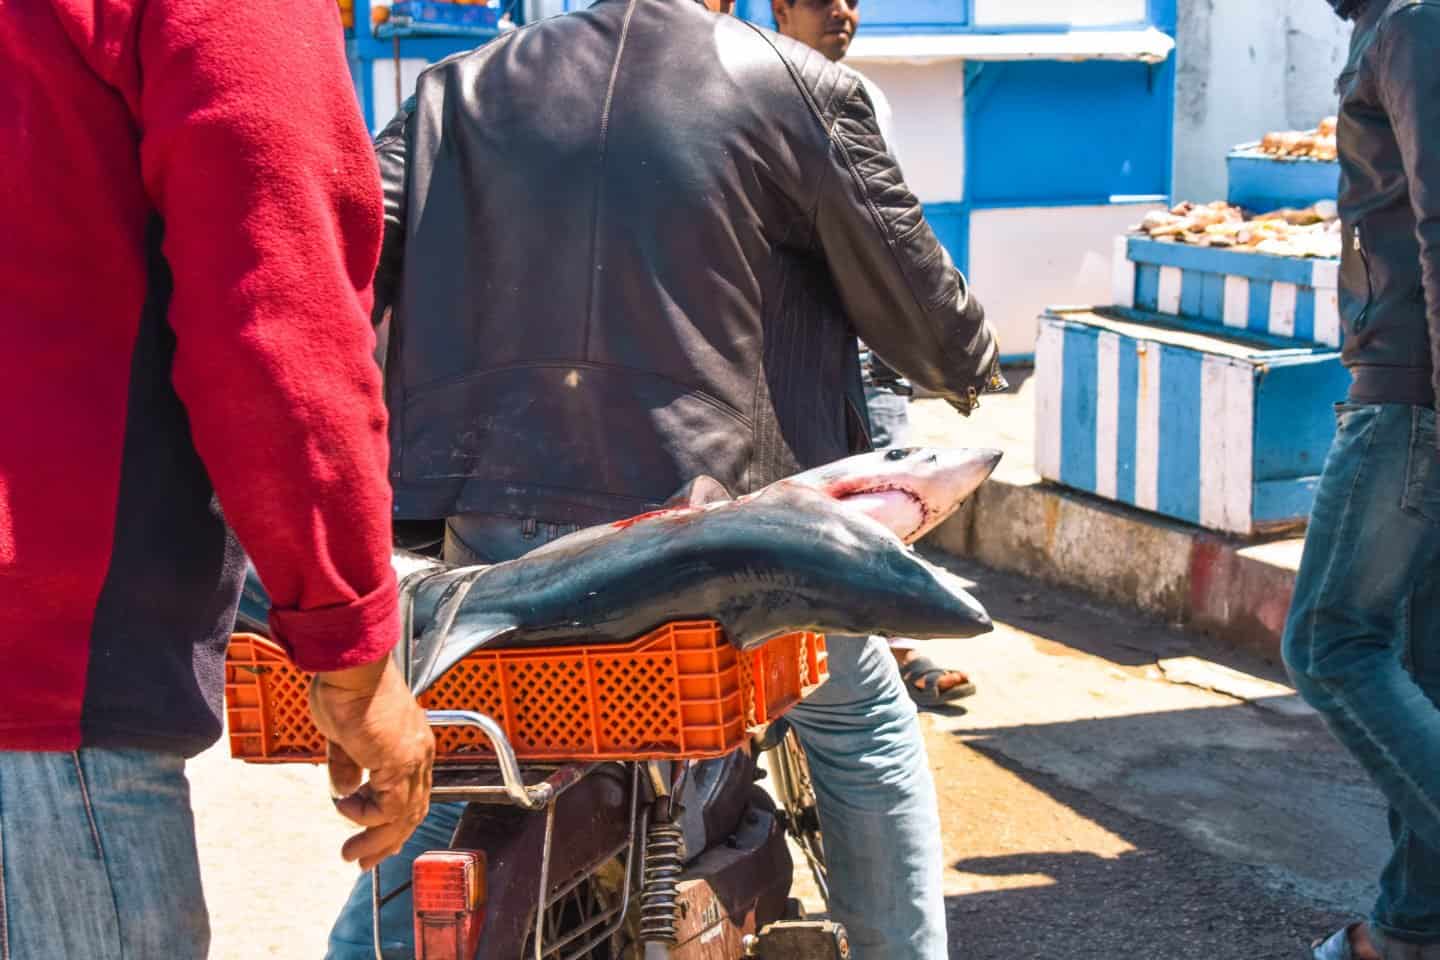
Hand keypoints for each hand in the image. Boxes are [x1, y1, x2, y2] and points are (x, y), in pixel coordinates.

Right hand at [310, 655, 434, 869]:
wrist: (351, 666)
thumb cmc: (347, 688)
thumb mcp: (344, 737)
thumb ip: (347, 764)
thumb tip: (346, 789)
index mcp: (410, 744)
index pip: (411, 794)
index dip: (392, 822)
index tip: (370, 839)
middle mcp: (417, 753)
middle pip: (412, 810)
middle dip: (386, 840)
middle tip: (362, 860)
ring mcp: (412, 757)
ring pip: (404, 815)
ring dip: (376, 838)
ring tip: (352, 853)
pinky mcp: (399, 761)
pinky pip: (389, 806)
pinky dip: (366, 815)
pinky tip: (345, 808)